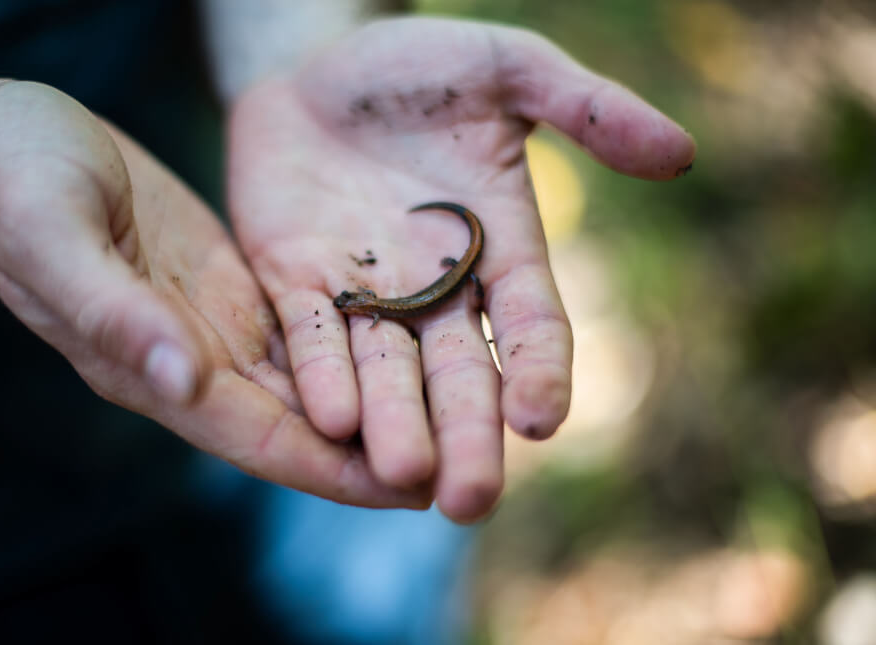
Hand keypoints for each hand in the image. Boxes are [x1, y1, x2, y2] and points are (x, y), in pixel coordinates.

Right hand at [0, 80, 426, 508]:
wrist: (18, 146)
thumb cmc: (21, 185)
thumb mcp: (54, 236)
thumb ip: (113, 312)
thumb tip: (182, 382)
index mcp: (151, 367)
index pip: (256, 436)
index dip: (331, 468)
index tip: (405, 490)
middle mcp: (194, 361)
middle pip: (300, 423)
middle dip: (375, 450)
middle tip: (463, 466)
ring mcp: (216, 326)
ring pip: (312, 382)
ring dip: (377, 406)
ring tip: (455, 418)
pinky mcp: (234, 287)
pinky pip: (306, 328)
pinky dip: (355, 348)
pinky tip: (409, 349)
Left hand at [228, 17, 694, 521]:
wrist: (316, 61)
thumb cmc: (418, 66)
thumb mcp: (508, 68)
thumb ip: (586, 108)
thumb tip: (682, 153)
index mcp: (498, 248)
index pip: (531, 323)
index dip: (539, 370)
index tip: (540, 419)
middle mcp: (435, 288)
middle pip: (459, 373)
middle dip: (466, 435)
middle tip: (470, 500)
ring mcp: (365, 292)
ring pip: (385, 372)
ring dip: (394, 425)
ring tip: (404, 478)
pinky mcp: (295, 280)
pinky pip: (311, 336)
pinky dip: (323, 377)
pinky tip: (331, 421)